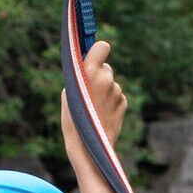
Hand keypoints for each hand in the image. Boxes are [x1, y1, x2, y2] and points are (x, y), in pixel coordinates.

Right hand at [69, 27, 127, 154]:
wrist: (89, 146)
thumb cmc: (73, 119)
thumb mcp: (68, 93)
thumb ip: (80, 76)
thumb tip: (87, 68)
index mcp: (90, 72)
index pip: (102, 46)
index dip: (99, 50)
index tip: (95, 54)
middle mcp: (106, 79)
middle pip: (106, 68)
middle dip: (100, 75)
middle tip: (89, 90)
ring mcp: (117, 91)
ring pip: (111, 83)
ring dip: (105, 91)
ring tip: (94, 107)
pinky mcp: (124, 102)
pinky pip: (117, 96)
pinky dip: (111, 102)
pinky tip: (102, 114)